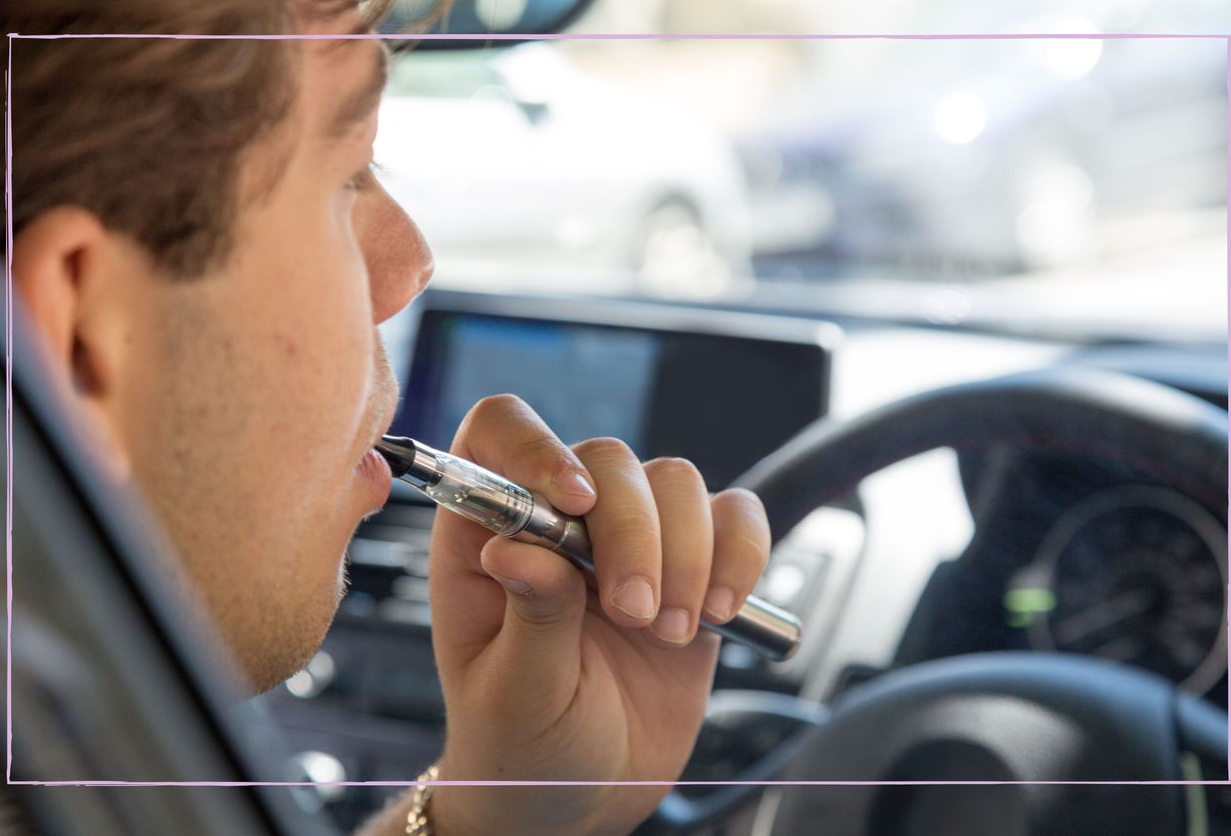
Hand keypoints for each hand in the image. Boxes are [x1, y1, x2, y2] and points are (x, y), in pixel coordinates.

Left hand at [425, 395, 770, 835]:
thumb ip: (529, 615)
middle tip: (635, 613)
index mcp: (488, 535)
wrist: (581, 796)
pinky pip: (735, 518)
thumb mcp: (514, 693)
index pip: (500, 433)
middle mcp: (560, 522)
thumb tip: (517, 545)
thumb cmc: (520, 744)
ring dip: (689, 553)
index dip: (537, 446)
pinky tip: (721, 609)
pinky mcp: (694, 567)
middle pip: (610, 460)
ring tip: (673, 632)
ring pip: (677, 481)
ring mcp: (631, 540)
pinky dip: (742, 552)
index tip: (576, 503)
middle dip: (634, 532)